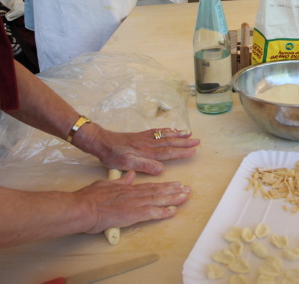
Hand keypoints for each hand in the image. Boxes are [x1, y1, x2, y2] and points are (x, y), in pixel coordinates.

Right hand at [73, 171, 190, 233]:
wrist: (83, 207)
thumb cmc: (90, 198)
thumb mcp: (106, 183)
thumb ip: (119, 180)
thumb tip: (130, 175)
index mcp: (127, 188)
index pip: (150, 186)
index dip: (164, 186)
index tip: (175, 184)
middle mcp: (133, 194)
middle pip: (157, 191)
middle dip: (174, 190)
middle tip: (187, 189)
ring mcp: (133, 203)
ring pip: (158, 199)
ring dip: (173, 198)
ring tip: (185, 197)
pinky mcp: (131, 214)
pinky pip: (151, 213)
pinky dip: (163, 212)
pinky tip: (173, 212)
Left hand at [78, 124, 199, 174]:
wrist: (101, 142)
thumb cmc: (112, 155)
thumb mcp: (126, 164)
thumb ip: (144, 165)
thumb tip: (161, 169)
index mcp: (146, 151)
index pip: (168, 152)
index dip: (181, 152)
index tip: (193, 150)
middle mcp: (148, 143)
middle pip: (169, 142)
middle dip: (184, 142)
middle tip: (197, 141)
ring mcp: (145, 138)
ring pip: (165, 135)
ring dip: (177, 135)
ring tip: (189, 133)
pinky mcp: (140, 135)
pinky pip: (157, 131)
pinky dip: (166, 130)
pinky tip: (171, 130)